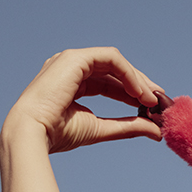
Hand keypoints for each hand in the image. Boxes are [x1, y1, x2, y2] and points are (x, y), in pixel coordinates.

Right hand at [4, 46, 165, 152]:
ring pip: (116, 63)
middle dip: (140, 85)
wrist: (32, 133)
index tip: (153, 107)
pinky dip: (128, 74)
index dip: (133, 92)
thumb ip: (128, 126)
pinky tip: (139, 92)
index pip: (111, 82)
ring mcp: (72, 60)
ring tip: (151, 100)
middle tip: (159, 101)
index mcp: (74, 82)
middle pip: (115, 70)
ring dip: (137, 80)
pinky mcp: (76, 58)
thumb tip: (157, 131)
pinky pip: (111, 59)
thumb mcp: (101, 128)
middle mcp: (72, 67)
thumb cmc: (58, 133)